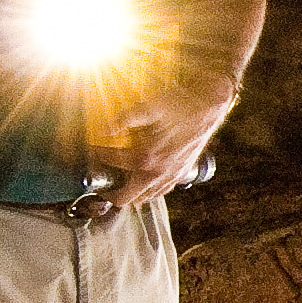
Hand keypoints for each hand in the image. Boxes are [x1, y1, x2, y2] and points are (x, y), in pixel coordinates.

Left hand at [89, 72, 238, 210]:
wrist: (210, 105)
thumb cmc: (180, 104)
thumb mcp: (148, 107)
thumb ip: (123, 119)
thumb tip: (103, 129)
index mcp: (146, 158)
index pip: (112, 162)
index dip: (97, 154)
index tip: (92, 147)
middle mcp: (158, 173)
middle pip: (126, 198)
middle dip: (110, 192)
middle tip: (102, 181)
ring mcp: (171, 176)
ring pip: (144, 198)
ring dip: (130, 193)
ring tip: (119, 181)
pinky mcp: (182, 174)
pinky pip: (161, 192)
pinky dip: (149, 191)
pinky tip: (145, 179)